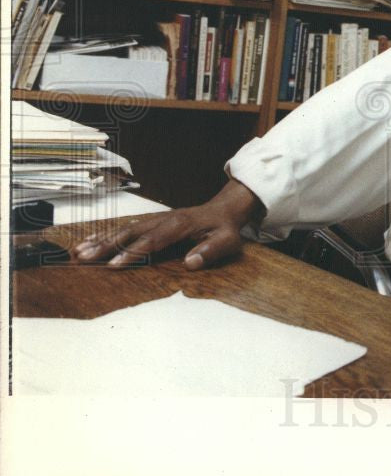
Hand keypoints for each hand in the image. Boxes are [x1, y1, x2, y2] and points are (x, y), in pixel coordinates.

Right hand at [71, 179, 262, 270]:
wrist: (224, 210)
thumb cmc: (225, 229)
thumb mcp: (227, 241)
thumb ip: (211, 251)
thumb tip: (192, 263)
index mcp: (180, 226)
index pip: (152, 241)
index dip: (132, 253)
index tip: (114, 265)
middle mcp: (163, 220)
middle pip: (130, 233)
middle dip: (105, 246)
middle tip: (83, 257)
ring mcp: (155, 220)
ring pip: (124, 229)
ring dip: (100, 240)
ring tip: (78, 251)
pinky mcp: (151, 222)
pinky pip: (126, 227)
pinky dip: (106, 233)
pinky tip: (89, 240)